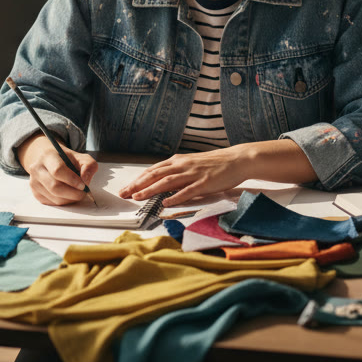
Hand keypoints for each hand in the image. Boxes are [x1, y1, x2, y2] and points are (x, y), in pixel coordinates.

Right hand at [17, 132, 97, 205]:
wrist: (49, 160)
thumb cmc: (66, 159)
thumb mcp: (80, 157)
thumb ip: (89, 165)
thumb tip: (85, 180)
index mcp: (47, 156)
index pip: (57, 170)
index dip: (72, 180)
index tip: (83, 184)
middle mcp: (37, 169)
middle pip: (55, 187)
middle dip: (73, 193)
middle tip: (83, 192)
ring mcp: (34, 182)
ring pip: (54, 198)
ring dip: (70, 199)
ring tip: (77, 193)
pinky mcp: (36, 193)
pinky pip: (52, 203)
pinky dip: (64, 202)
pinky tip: (68, 195)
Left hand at [117, 146, 252, 207]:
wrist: (236, 159)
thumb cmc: (215, 164)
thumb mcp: (191, 164)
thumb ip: (177, 171)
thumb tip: (161, 181)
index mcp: (178, 161)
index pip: (153, 170)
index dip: (138, 179)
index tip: (126, 188)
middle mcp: (183, 166)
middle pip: (155, 175)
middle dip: (138, 185)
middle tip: (124, 194)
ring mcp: (193, 174)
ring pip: (167, 182)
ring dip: (151, 190)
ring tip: (138, 197)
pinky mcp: (204, 183)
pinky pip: (188, 191)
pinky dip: (175, 197)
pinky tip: (166, 202)